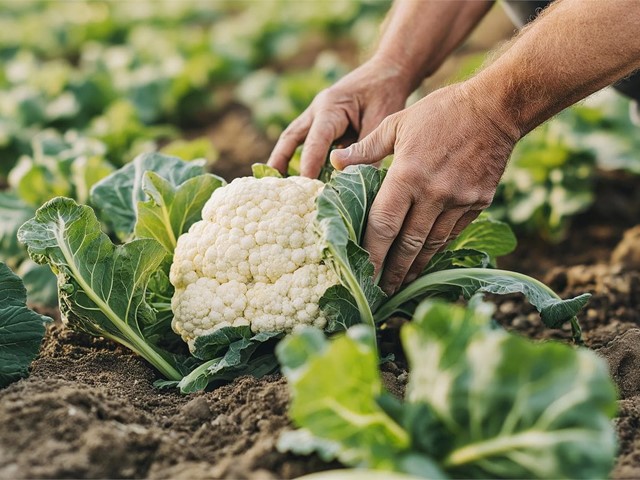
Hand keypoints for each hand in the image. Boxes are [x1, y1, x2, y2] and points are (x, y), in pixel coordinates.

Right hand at [267, 57, 412, 177]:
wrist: (388, 71)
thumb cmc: (385, 92)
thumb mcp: (381, 120)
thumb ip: (367, 150)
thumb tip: (357, 182)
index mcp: (331, 107)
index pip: (315, 140)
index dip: (309, 165)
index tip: (306, 186)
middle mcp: (318, 110)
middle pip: (290, 138)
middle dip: (280, 162)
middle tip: (272, 186)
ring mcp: (317, 115)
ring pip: (292, 139)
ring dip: (283, 160)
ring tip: (276, 183)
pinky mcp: (322, 122)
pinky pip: (305, 141)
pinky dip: (298, 157)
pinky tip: (296, 176)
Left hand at [330, 82, 518, 293]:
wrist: (496, 108)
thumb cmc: (440, 112)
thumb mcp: (398, 123)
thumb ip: (366, 149)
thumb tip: (335, 163)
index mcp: (407, 174)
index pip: (383, 224)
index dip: (371, 252)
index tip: (361, 271)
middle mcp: (434, 193)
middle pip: (407, 244)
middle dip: (391, 271)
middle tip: (379, 292)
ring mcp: (459, 201)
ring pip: (431, 245)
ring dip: (414, 268)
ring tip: (400, 285)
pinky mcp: (478, 203)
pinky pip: (452, 234)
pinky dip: (437, 250)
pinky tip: (425, 260)